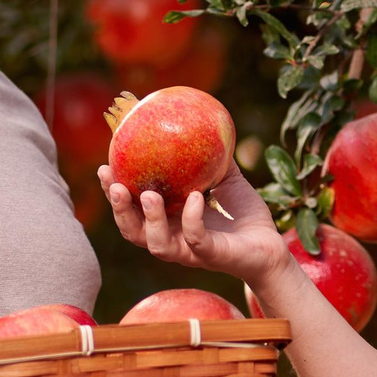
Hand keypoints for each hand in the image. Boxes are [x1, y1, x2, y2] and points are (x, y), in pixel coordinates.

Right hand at [103, 164, 289, 288]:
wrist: (272, 246)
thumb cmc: (244, 215)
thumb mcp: (226, 179)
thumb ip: (211, 157)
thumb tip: (201, 120)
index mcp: (169, 222)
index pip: (131, 210)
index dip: (113, 193)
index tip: (104, 168)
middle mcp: (173, 239)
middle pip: (133, 231)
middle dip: (119, 209)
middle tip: (114, 184)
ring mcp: (190, 251)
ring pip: (156, 243)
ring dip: (148, 220)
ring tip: (147, 195)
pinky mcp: (211, 256)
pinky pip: (195, 240)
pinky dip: (191, 219)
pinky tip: (194, 198)